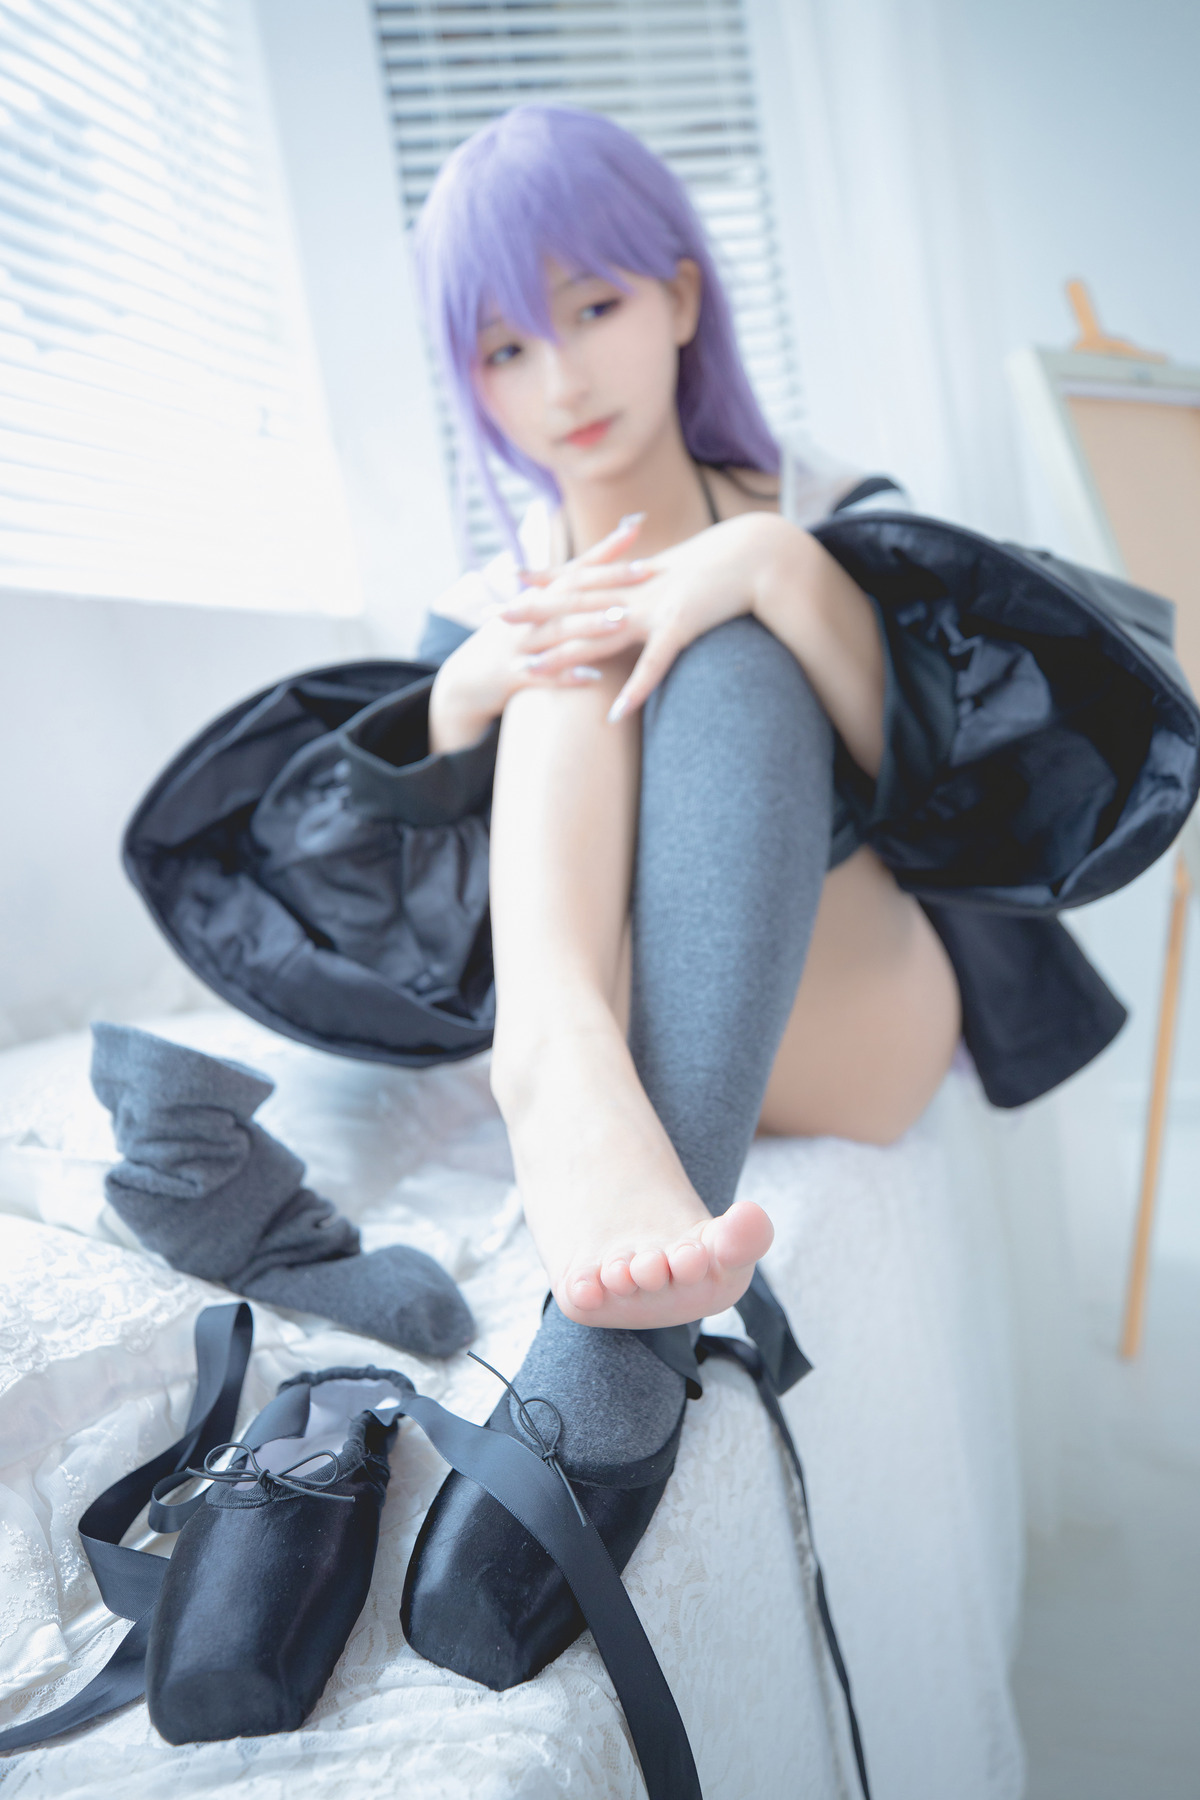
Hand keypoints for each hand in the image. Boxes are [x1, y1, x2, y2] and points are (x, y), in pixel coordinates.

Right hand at [428, 515, 652, 752]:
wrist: (464, 682)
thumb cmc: (510, 645)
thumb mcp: (532, 616)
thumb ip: (565, 598)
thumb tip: (604, 575)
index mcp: (536, 598)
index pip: (576, 567)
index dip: (605, 550)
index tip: (636, 528)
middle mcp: (527, 615)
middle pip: (572, 593)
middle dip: (608, 582)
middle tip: (646, 571)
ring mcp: (519, 646)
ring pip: (558, 632)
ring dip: (591, 625)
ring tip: (624, 620)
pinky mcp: (512, 677)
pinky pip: (543, 677)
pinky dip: (567, 676)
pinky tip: (594, 678)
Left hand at [502, 511, 793, 720]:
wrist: (759, 555)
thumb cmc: (724, 565)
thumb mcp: (680, 571)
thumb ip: (653, 582)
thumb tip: (637, 580)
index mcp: (635, 579)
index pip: (580, 582)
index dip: (545, 586)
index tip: (512, 587)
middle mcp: (636, 592)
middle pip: (576, 607)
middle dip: (535, 616)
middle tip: (497, 620)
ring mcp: (655, 609)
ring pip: (599, 636)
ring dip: (564, 656)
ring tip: (530, 674)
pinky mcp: (681, 626)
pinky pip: (654, 664)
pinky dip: (635, 688)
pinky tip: (615, 712)